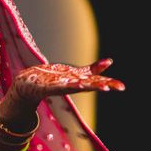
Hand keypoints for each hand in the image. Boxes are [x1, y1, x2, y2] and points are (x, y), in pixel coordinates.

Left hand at [6, 58, 124, 111]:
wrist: (29, 84)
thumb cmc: (53, 78)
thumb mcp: (75, 73)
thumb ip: (92, 70)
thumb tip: (110, 61)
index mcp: (79, 82)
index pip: (98, 82)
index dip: (110, 83)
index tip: (121, 87)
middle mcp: (72, 86)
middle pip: (91, 85)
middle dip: (104, 86)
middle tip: (118, 88)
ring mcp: (61, 87)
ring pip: (77, 86)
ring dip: (89, 86)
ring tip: (102, 88)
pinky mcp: (48, 87)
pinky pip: (60, 86)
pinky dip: (69, 85)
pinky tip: (77, 84)